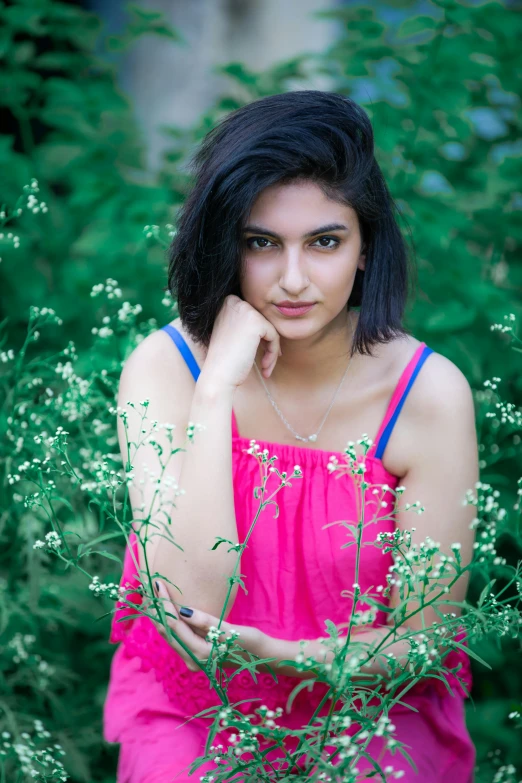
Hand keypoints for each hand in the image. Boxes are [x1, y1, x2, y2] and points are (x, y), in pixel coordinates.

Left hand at [151, 579, 266, 672]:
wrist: (263, 658)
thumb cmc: (250, 643)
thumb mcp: (231, 631)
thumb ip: (206, 622)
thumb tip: (182, 611)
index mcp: (200, 654)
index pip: (175, 625)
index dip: (165, 604)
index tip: (159, 584)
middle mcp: (191, 659)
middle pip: (167, 631)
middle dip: (157, 608)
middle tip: (150, 585)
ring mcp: (192, 659)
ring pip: (169, 634)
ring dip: (161, 614)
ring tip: (154, 594)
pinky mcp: (195, 654)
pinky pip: (176, 636)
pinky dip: (169, 620)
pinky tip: (165, 608)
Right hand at [200, 294, 281, 391]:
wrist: (217, 376)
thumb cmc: (224, 360)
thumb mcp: (230, 333)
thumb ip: (244, 323)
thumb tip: (266, 323)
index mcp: (226, 302)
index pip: (254, 316)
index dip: (258, 336)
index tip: (257, 352)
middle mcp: (234, 302)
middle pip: (262, 321)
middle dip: (267, 343)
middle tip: (265, 363)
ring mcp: (245, 310)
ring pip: (270, 329)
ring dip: (271, 350)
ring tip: (265, 366)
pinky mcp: (256, 322)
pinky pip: (275, 336)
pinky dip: (273, 352)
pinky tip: (264, 366)